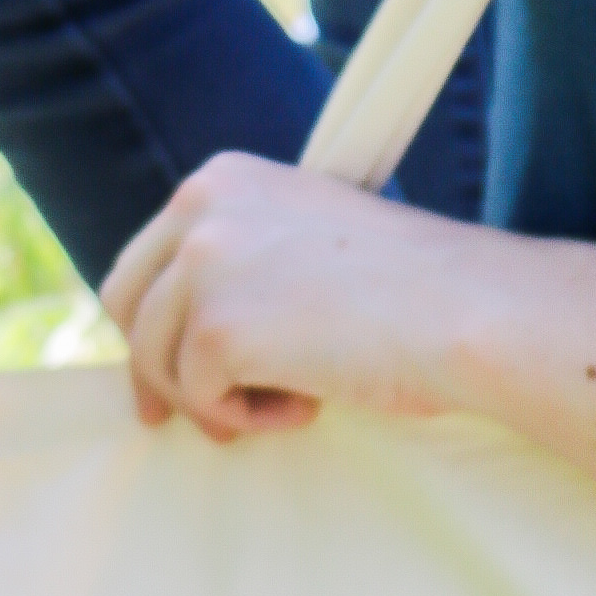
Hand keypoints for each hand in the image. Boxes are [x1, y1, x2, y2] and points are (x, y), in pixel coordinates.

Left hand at [100, 155, 490, 440]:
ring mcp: (204, 266)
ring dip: (214, 399)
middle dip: (152, 366)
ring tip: (289, 405)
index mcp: (223, 177)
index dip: (155, 322)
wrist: (467, 309)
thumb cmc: (412, 287)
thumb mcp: (308, 234)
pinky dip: (245, 418)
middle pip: (127, 303)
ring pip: (156, 359)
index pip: (148, 256)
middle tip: (183, 418)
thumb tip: (184, 327)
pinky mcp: (217, 329)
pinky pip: (199, 397)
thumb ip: (244, 255)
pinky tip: (306, 406)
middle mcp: (200, 207)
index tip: (170, 374)